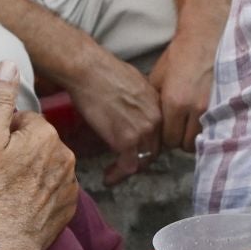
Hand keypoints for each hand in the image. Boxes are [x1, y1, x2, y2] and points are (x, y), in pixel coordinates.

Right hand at [0, 62, 76, 249]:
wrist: (4, 238)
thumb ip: (0, 99)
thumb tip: (8, 63)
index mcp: (46, 134)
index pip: (27, 121)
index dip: (8, 136)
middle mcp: (66, 155)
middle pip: (41, 143)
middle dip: (24, 153)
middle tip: (2, 174)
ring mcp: (71, 182)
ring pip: (50, 166)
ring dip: (35, 173)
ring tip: (13, 191)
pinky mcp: (70, 206)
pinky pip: (57, 190)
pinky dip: (44, 194)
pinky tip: (26, 204)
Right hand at [63, 53, 161, 186]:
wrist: (89, 71)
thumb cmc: (103, 72)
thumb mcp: (134, 84)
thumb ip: (140, 102)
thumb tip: (132, 111)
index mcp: (159, 105)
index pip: (161, 133)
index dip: (148, 144)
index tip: (136, 151)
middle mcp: (157, 119)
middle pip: (154, 149)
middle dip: (139, 159)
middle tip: (123, 164)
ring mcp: (144, 131)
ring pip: (142, 160)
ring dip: (128, 169)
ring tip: (113, 174)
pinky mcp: (127, 141)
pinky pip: (128, 166)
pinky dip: (117, 175)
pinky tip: (108, 178)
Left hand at [148, 25, 219, 155]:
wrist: (205, 37)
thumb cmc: (178, 56)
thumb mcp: (157, 79)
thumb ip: (156, 105)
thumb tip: (153, 124)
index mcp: (174, 103)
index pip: (169, 140)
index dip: (167, 137)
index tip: (168, 130)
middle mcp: (194, 109)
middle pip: (186, 144)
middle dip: (181, 138)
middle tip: (180, 127)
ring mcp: (213, 107)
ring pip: (203, 139)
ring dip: (196, 135)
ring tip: (193, 123)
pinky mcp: (226, 103)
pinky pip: (217, 128)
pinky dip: (210, 128)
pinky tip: (205, 119)